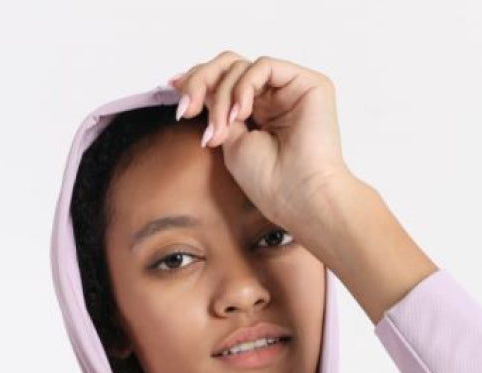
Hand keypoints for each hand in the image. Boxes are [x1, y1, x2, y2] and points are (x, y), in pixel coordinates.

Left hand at [165, 51, 352, 241]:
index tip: (173, 87)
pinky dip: (243, 86)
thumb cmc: (268, 182)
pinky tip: (241, 114)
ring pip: (242, 66)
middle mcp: (275, 97)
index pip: (226, 81)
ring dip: (222, 97)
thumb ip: (217, 110)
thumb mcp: (228, 141)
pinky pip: (263, 66)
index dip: (198, 79)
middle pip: (230, 66)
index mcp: (258, 113)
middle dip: (201, 81)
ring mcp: (290, 89)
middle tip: (187, 108)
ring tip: (221, 130)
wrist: (299, 197)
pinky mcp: (308, 83)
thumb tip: (196, 84)